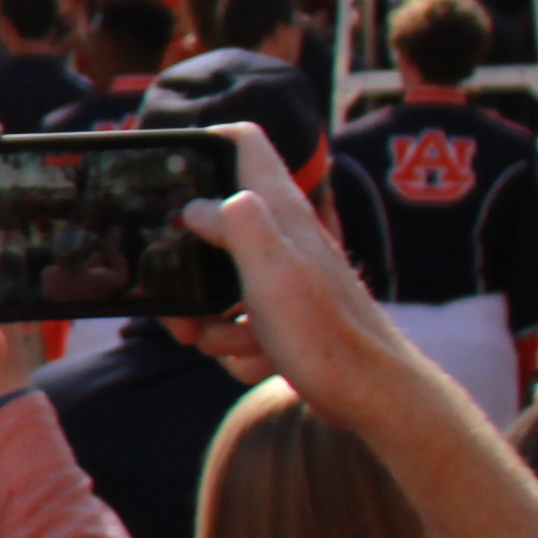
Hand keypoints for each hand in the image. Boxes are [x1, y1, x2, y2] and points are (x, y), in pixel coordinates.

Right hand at [173, 122, 444, 429]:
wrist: (369, 396)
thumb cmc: (327, 336)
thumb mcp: (273, 272)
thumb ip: (236, 225)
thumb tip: (196, 204)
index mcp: (278, 211)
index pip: (242, 141)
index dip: (202, 145)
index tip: (167, 174)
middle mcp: (280, 235)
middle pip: (209, 225)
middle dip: (186, 269)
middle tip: (184, 311)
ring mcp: (280, 275)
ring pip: (216, 284)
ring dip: (212, 323)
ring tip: (240, 341)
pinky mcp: (281, 314)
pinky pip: (235, 324)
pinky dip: (239, 348)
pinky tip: (262, 358)